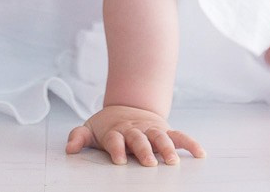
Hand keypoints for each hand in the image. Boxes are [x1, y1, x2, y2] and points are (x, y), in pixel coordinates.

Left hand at [66, 105, 204, 165]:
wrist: (128, 106)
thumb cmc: (108, 125)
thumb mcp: (90, 128)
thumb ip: (78, 137)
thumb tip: (69, 149)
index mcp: (116, 131)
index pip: (115, 139)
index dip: (116, 149)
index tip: (118, 161)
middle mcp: (135, 130)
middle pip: (139, 139)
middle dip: (144, 150)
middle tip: (148, 163)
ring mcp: (151, 130)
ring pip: (160, 137)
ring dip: (166, 148)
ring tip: (172, 161)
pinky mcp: (165, 130)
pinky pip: (180, 136)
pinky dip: (190, 143)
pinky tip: (200, 154)